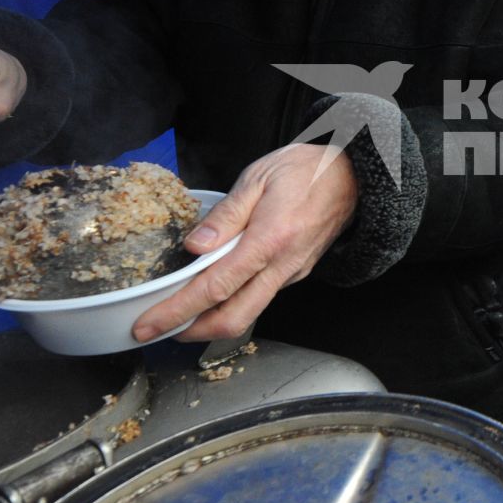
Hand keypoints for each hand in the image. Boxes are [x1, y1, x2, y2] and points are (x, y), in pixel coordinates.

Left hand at [133, 144, 358, 342]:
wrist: (353, 176)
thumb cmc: (307, 170)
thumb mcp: (258, 178)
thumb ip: (226, 215)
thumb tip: (194, 246)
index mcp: (270, 239)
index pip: (215, 287)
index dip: (177, 310)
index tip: (148, 325)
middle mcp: (283, 266)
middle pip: (234, 318)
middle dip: (191, 332)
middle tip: (157, 331)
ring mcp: (291, 274)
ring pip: (248, 313)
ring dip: (210, 322)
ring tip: (178, 314)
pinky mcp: (294, 274)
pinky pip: (259, 298)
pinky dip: (230, 305)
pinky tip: (212, 294)